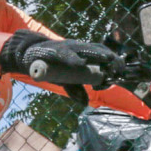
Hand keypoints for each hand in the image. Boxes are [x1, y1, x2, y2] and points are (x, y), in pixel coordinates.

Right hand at [0, 32, 126, 85]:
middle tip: (119, 67)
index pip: (101, 53)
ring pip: (86, 49)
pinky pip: (65, 55)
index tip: (122, 70)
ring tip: (109, 60)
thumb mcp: (65, 79)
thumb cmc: (50, 65)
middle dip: (110, 58)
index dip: (112, 60)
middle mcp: (76, 47)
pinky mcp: (54, 51)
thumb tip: (85, 103)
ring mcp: (66, 48)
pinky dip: (73, 59)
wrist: (29, 54)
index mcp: (81, 52)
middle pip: (98, 50)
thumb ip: (75, 89)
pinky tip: (80, 64)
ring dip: (98, 54)